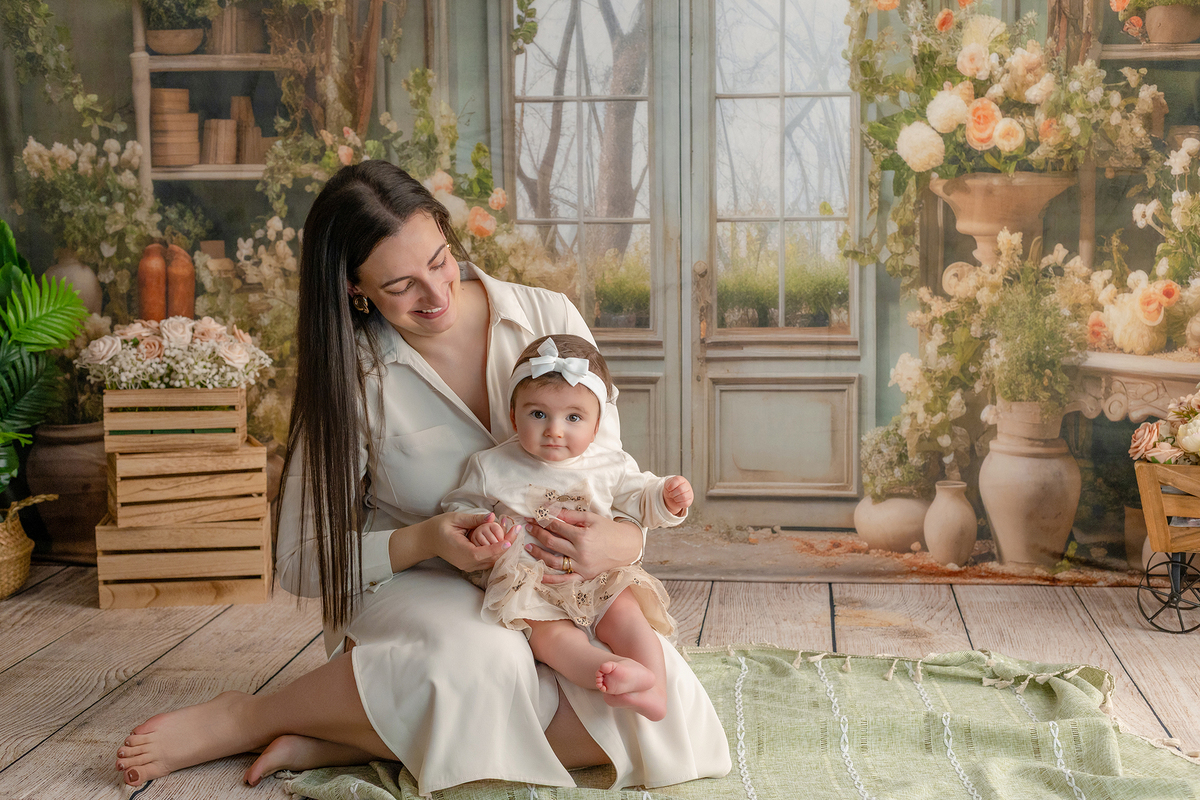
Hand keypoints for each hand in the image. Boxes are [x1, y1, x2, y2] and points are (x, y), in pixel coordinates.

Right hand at [427, 511, 518, 572]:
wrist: (428, 540)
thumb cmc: (439, 527)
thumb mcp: (455, 519)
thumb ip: (474, 519)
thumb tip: (492, 517)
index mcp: (460, 551)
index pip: (482, 553)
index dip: (497, 548)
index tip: (510, 541)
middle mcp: (466, 563)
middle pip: (491, 559)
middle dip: (506, 546)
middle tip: (516, 530)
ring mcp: (468, 566)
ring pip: (491, 562)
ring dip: (503, 549)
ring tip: (513, 533)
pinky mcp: (471, 565)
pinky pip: (488, 561)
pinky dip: (497, 552)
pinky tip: (504, 539)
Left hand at [524, 509, 641, 582]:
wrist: (626, 547)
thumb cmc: (608, 530)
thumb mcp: (590, 518)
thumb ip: (570, 515)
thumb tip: (550, 510)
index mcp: (582, 536)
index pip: (556, 527)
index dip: (542, 521)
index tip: (532, 517)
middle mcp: (580, 552)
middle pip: (552, 542)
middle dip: (537, 533)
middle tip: (529, 528)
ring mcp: (581, 567)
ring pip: (553, 561)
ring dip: (538, 553)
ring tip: (528, 547)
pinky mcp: (584, 576)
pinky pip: (564, 580)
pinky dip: (550, 579)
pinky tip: (538, 575)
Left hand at [663, 475, 692, 515]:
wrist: (671, 498)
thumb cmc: (671, 490)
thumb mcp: (667, 485)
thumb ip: (668, 484)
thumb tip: (670, 488)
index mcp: (681, 480)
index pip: (677, 480)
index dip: (671, 485)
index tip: (668, 488)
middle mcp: (687, 485)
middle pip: (680, 489)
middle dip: (673, 494)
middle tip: (671, 494)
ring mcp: (689, 493)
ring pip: (683, 497)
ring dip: (676, 499)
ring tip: (674, 498)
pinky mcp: (690, 501)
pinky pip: (685, 503)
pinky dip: (679, 503)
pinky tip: (678, 501)